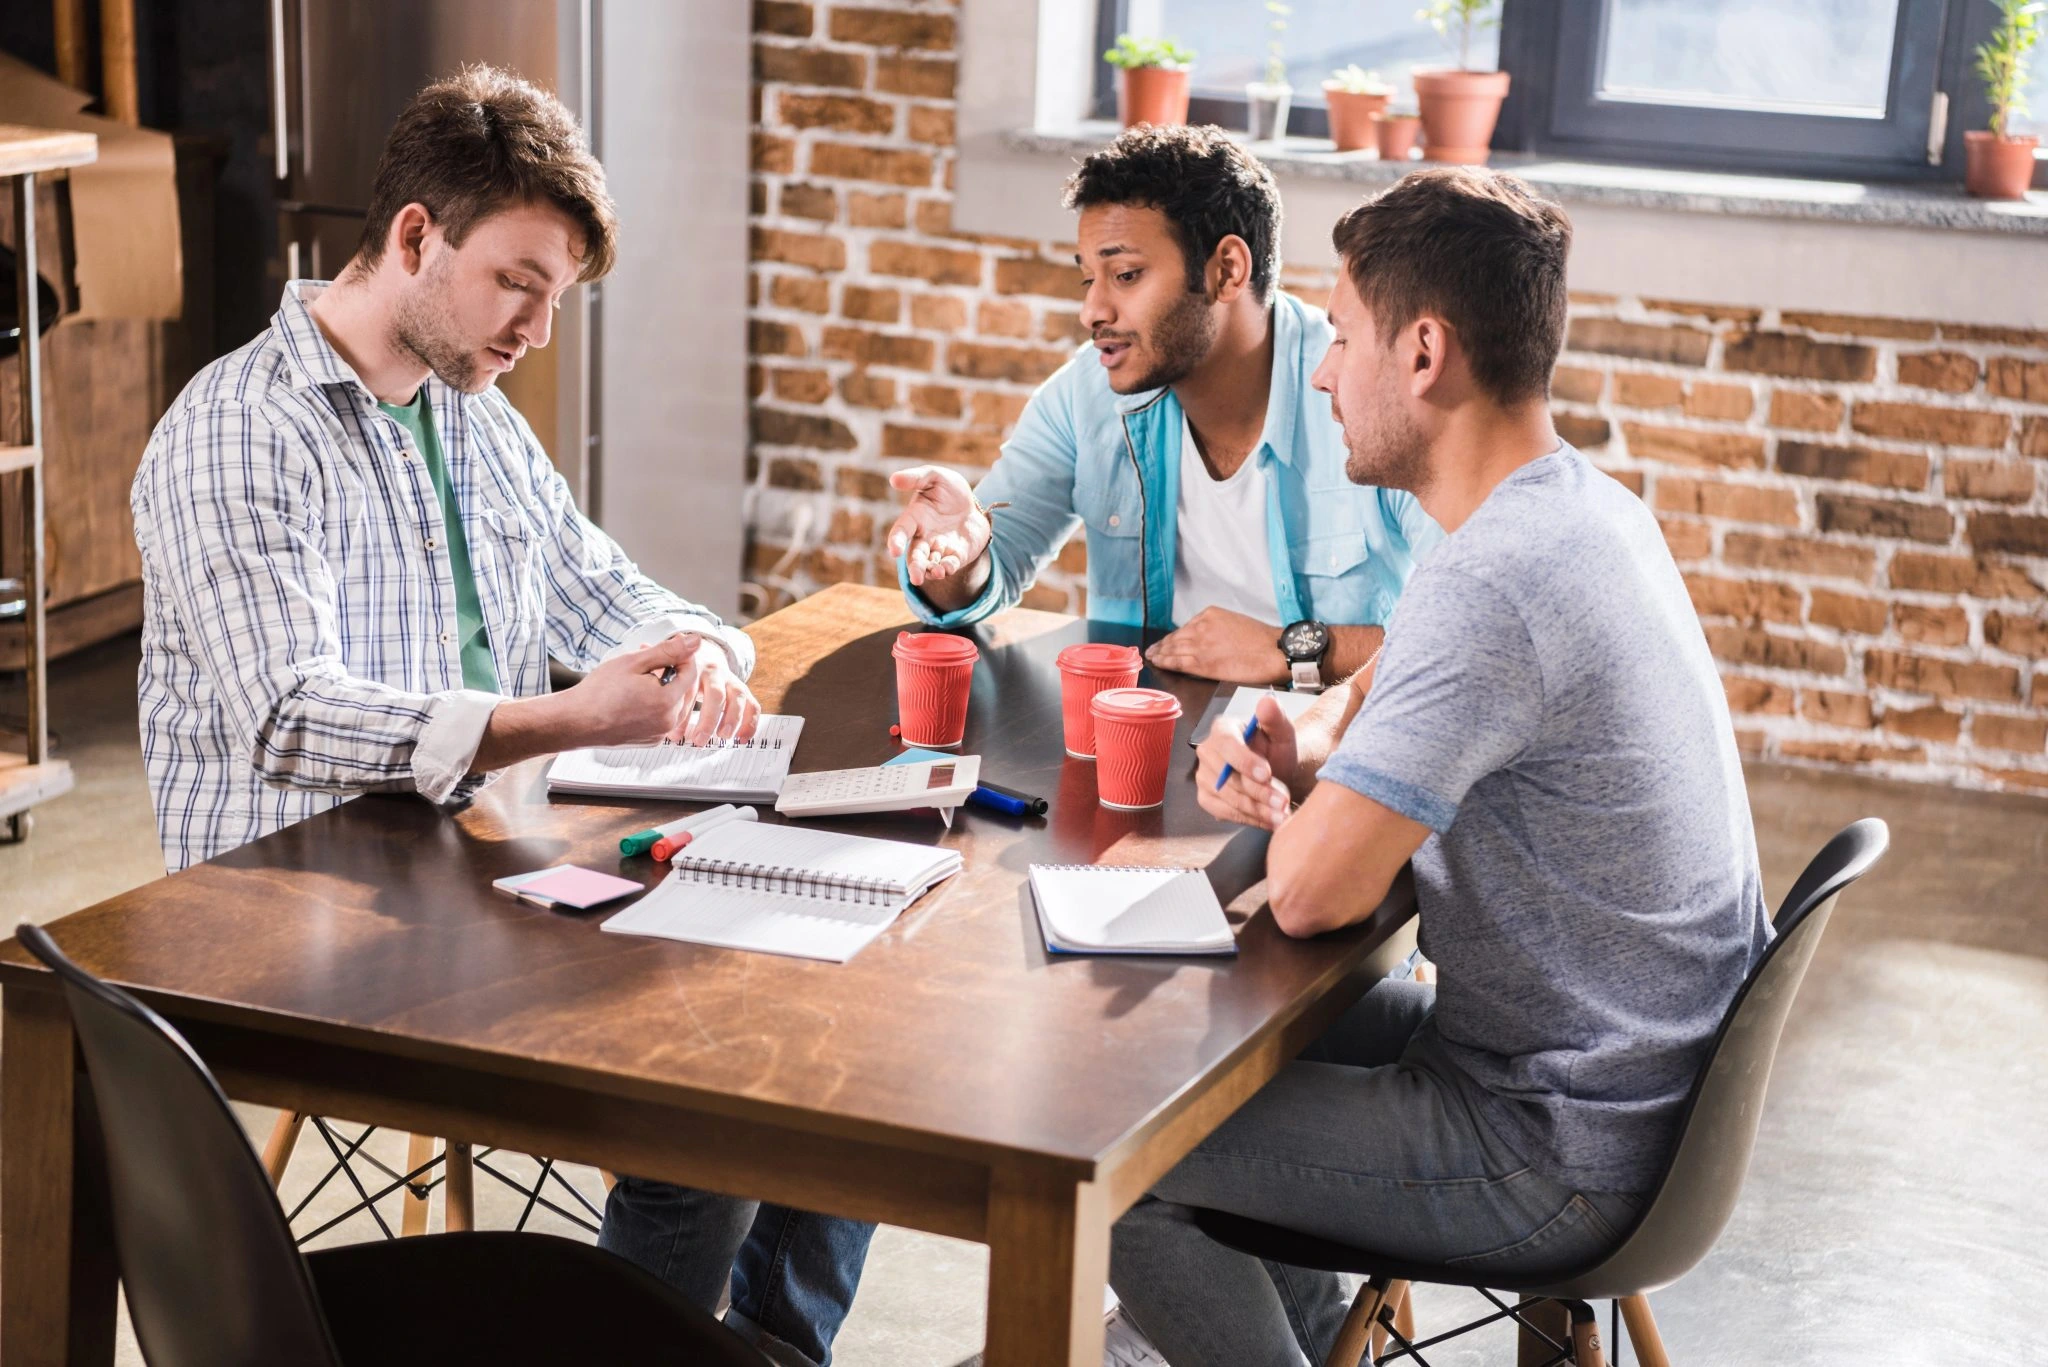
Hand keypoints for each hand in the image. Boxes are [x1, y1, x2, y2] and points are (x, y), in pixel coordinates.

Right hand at [564, 634, 758, 748]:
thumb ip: (668, 651)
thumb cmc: (599, 691)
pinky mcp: (651, 741)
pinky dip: (656, 705)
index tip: (668, 649)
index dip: (682, 656)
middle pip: (685, 690)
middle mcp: (668, 721)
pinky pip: (663, 719)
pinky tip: (636, 695)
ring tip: (641, 676)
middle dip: (673, 671)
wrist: (576, 721)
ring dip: (665, 688)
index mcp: (666, 701)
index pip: (691, 672)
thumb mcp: (634, 662)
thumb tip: (695, 641)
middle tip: (650, 659)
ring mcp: (660, 734)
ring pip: (676, 705)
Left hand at [666, 637, 760, 745]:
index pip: (692, 687)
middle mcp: (715, 672)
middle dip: (708, 719)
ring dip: (732, 719)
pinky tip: (742, 738)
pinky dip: (750, 722)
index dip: (685, 711)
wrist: (700, 653)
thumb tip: (646, 660)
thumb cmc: (678, 666)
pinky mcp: (740, 690)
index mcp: (694, 665)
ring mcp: (730, 680)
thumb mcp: (665, 664)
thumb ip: (658, 666)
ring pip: (739, 698)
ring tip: (722, 737)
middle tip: (699, 740)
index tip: (676, 734)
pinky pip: (752, 704)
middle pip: (716, 694)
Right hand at [885, 466, 991, 586]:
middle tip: (916, 578)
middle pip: (915, 556)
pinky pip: (949, 565)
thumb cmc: (948, 490)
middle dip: (915, 567)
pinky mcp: (955, 556)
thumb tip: (894, 479)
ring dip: (932, 571)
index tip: (894, 551)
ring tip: (938, 572)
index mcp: (914, 518)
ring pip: (930, 565)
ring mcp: (939, 549)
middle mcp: (923, 537)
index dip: (896, 541)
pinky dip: (948, 569)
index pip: (901, 531)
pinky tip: (947, 569)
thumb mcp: (935, 476)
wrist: (972, 506)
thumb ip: (916, 477)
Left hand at [1145, 607, 1287, 683]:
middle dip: (1163, 645)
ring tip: (1152, 657)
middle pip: (1176, 637)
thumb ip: (1218, 629)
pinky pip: (1177, 662)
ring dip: (1160, 653)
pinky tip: (1159, 663)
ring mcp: (1199, 644)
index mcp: (1210, 614)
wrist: (1274, 651)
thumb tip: (1209, 640)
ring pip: (1173, 649)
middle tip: (1153, 650)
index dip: (1174, 636)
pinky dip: (1165, 662)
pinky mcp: (1201, 662)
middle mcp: (1201, 626)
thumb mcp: (1236, 624)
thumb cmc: (1262, 640)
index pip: (1186, 627)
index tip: (1167, 641)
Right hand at [1194, 695, 1299, 830]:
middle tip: (1283, 802)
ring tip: (1281, 814)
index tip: (1267, 774)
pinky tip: (1269, 820)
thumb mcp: (1283, 731)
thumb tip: (1267, 701)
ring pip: (1227, 797)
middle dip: (1257, 792)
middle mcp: (1207, 752)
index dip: (1245, 761)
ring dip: (1256, 809)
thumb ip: (1276, 717)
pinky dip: (1249, 819)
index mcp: (1223, 729)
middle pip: (1227, 776)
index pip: (1227, 745)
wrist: (1277, 770)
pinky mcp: (1207, 798)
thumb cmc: (1277, 748)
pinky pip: (1224, 812)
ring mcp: (1204, 776)